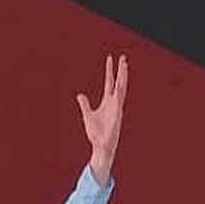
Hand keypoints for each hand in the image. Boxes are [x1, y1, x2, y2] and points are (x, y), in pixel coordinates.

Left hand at [76, 55, 128, 186]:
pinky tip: (120, 85)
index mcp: (107, 102)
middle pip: (118, 83)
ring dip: (123, 78)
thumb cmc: (95, 133)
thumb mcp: (87, 115)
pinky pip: (119, 103)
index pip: (109, 82)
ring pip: (122, 89)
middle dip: (120, 71)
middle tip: (122, 57)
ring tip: (125, 65)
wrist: (100, 146)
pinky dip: (119, 94)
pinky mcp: (117, 116)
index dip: (110, 71)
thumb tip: (80, 95)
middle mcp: (114, 103)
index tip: (110, 59)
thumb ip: (85, 105)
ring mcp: (117, 108)